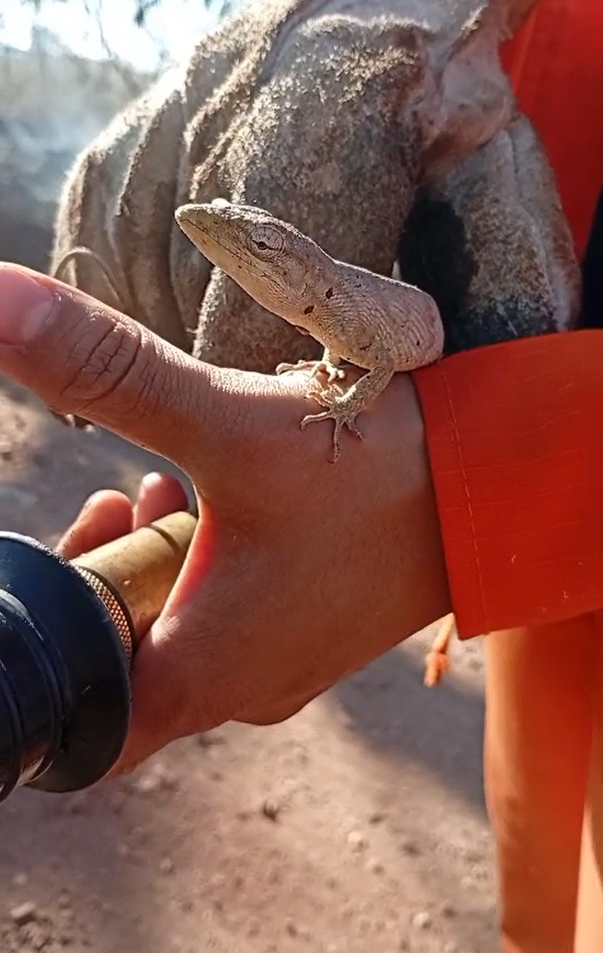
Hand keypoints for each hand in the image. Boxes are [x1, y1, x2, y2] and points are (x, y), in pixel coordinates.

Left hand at [0, 263, 449, 771]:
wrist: (498, 484)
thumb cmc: (374, 472)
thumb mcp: (230, 421)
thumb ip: (109, 372)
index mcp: (206, 672)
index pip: (86, 722)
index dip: (55, 650)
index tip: (70, 553)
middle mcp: (242, 689)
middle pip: (129, 672)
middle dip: (105, 583)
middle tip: (113, 503)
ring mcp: (285, 665)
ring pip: (183, 639)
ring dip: (157, 566)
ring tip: (159, 489)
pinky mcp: (315, 631)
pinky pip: (235, 620)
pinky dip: (208, 569)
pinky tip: (220, 499)